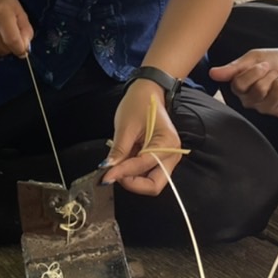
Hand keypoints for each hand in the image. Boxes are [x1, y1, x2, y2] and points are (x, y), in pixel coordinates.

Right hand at [0, 0, 32, 56]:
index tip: (23, 49)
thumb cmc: (1, 0)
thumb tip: (24, 49)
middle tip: (10, 33)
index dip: (20, 48)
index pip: (12, 40)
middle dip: (12, 46)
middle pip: (5, 48)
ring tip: (0, 32)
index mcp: (1, 12)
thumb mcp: (19, 10)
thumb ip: (25, 30)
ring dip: (2, 47)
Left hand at [102, 81, 181, 196]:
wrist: (149, 92)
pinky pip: (148, 173)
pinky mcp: (161, 158)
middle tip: (114, 174)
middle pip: (154, 185)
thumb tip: (107, 171)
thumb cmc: (139, 104)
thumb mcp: (125, 127)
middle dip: (133, 184)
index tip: (105, 177)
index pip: (143, 166)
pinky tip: (125, 159)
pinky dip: (134, 172)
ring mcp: (168, 158)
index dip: (122, 173)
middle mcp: (172, 155)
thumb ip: (118, 152)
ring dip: (132, 178)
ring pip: (151, 182)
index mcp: (167, 143)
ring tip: (119, 162)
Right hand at [209, 48, 277, 116]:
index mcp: (241, 87)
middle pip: (258, 90)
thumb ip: (234, 67)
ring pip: (275, 95)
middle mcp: (251, 101)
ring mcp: (267, 109)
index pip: (239, 84)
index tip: (264, 64)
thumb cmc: (275, 61)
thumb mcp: (254, 58)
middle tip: (275, 72)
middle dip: (271, 75)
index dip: (254, 72)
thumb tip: (212, 73)